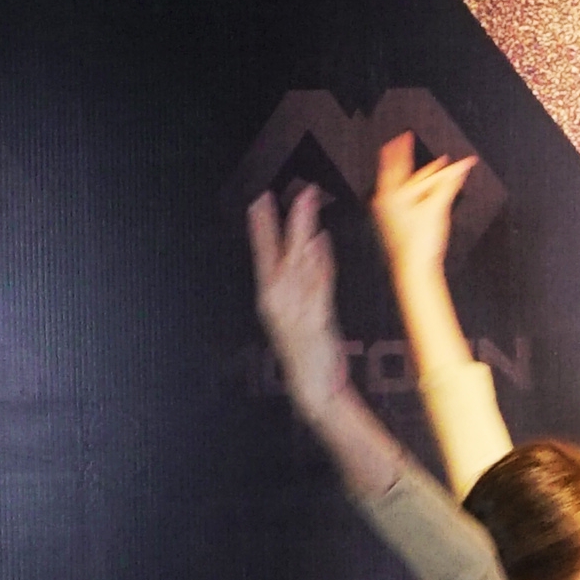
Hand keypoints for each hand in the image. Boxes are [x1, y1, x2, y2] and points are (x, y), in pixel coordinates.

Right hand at [246, 183, 350, 422]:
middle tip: (296, 191)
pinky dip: (319, 262)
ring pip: (299, 261)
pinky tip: (321, 241)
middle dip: (289, 219)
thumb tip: (316, 242)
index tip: (259, 200)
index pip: (263, 254)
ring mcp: (296, 309)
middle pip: (283, 252)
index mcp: (271, 298)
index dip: (261, 226)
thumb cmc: (307, 351)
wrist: (313, 388)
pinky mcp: (315, 318)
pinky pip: (317, 284)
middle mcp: (279, 301)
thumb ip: (311, 276)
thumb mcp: (302, 312)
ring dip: (304, 229)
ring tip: (309, 201)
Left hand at [371, 129, 474, 273]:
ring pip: (404, 189)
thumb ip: (449, 183)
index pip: (397, 162)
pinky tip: (421, 195)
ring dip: (418, 180)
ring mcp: (388, 214)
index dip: (403, 147)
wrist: (413, 269)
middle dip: (414, 164)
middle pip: (401, 175)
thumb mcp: (436, 207)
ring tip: (430, 174)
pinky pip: (404, 201)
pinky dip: (415, 194)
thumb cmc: (420, 242)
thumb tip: (462, 166)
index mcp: (392, 193)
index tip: (405, 135)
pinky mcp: (393, 225)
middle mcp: (386, 201)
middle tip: (421, 152)